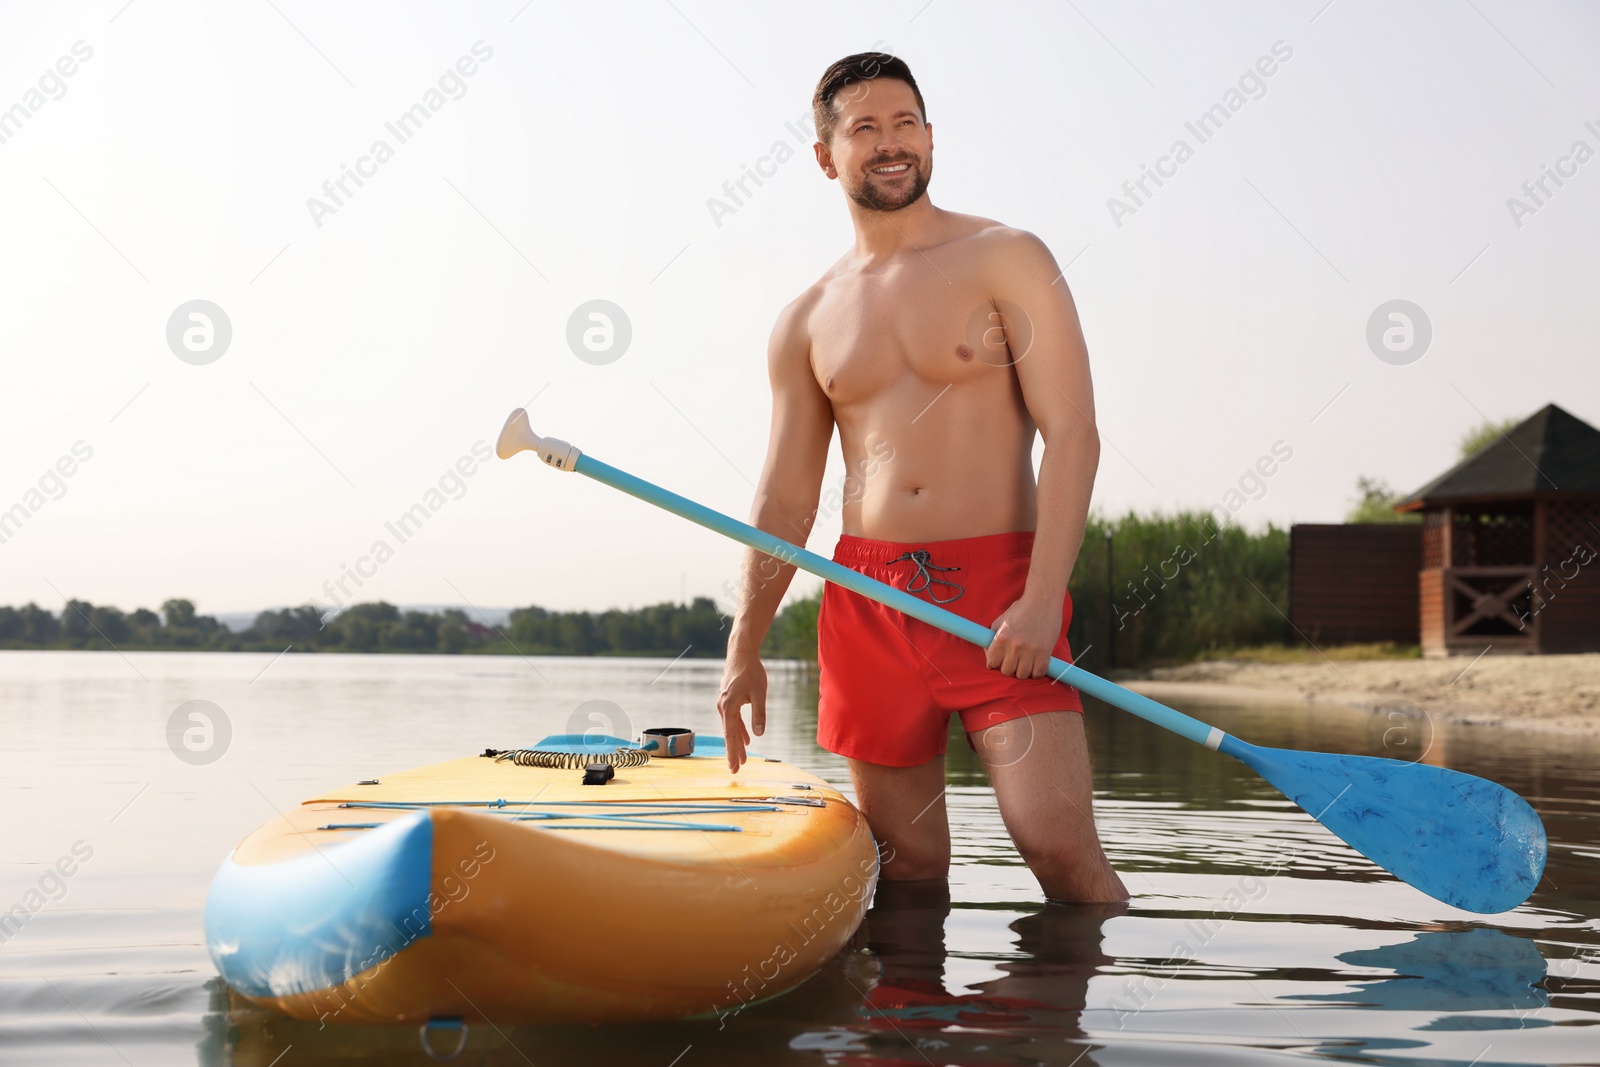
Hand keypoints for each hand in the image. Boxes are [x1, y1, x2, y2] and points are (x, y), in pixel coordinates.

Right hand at [716, 649, 766, 772]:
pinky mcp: (729, 699)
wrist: (741, 652)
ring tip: (743, 759)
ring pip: (732, 728)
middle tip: (736, 771)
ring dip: (738, 743)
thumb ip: (759, 714)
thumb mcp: (759, 693)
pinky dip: (740, 730)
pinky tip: (747, 739)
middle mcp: (723, 707)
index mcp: (728, 707)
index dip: (733, 752)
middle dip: (734, 752)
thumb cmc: (751, 671)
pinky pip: (734, 720)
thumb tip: (759, 735)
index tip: (734, 767)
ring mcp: (725, 703)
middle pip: (730, 734)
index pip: (731, 735)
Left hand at [986, 593, 1062, 678]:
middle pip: (1006, 671)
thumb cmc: (1021, 609)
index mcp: (1001, 637)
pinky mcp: (1045, 653)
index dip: (995, 662)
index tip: (999, 661)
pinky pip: (1039, 673)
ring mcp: (1030, 651)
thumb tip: (988, 653)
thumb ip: (993, 636)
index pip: (992, 662)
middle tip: (1013, 661)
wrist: (1042, 600)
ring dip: (1022, 671)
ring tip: (1025, 663)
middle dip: (1008, 667)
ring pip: (1022, 675)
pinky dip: (1036, 672)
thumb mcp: (1001, 620)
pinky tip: (1035, 665)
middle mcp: (1014, 646)